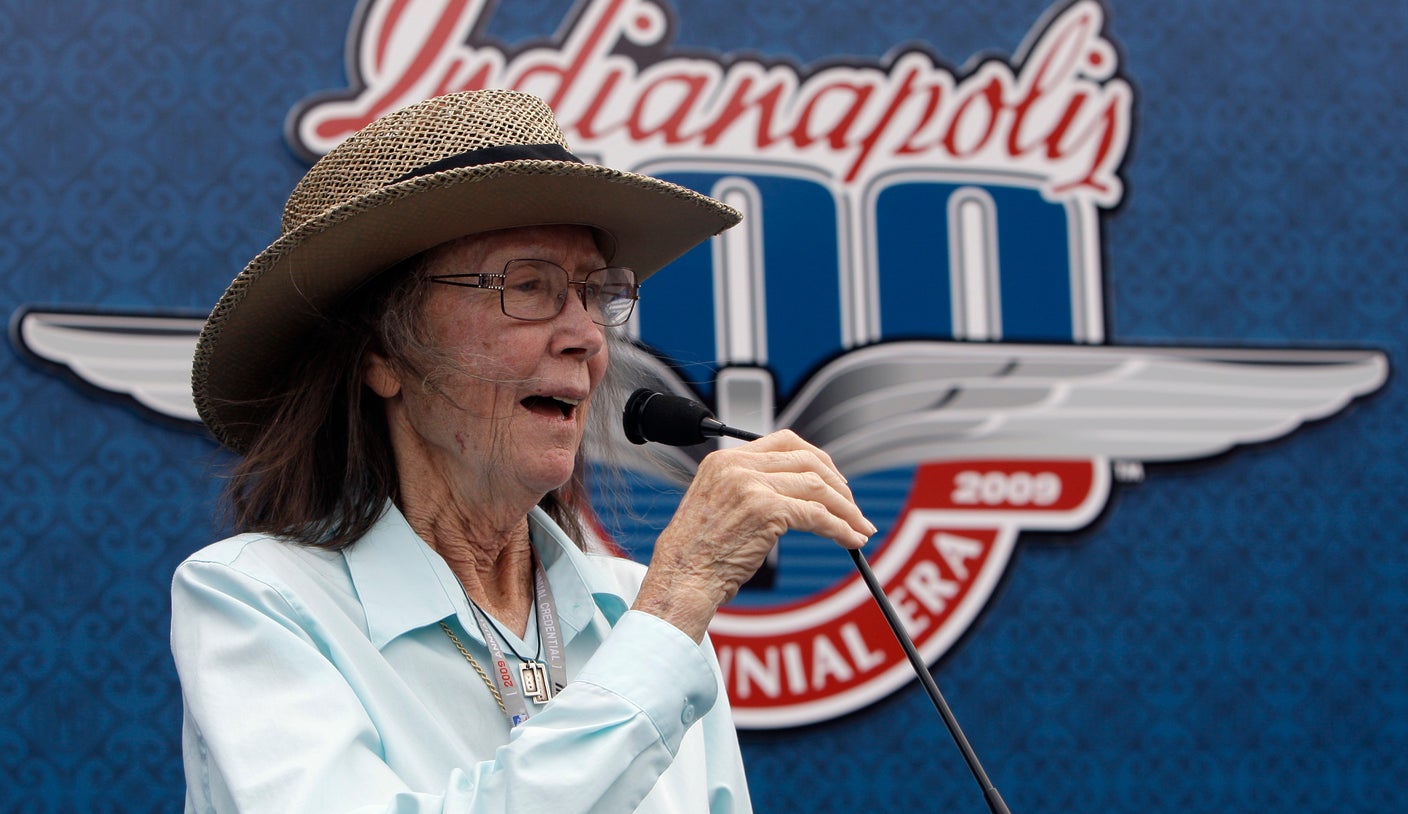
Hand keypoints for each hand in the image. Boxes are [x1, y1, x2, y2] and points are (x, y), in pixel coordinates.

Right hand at [631, 429, 875, 640]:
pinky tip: (851, 540)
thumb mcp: (717, 504)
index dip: (817, 458)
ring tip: (860, 527)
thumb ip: (748, 487)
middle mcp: (737, 465)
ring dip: (846, 509)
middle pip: (807, 459)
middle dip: (838, 483)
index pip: (784, 441)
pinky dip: (841, 528)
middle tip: (852, 507)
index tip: (833, 479)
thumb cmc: (698, 554)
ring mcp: (752, 485)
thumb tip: (794, 490)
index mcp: (724, 459)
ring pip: (817, 486)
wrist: (682, 578)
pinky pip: (817, 515)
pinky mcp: (766, 510)